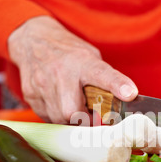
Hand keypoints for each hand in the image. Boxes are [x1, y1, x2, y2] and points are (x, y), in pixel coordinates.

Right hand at [8, 16, 137, 123]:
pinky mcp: (30, 94)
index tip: (130, 94)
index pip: (102, 74)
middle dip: (83, 120)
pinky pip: (46, 117)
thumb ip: (103, 79)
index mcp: (82, 62)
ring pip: (58, 118)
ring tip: (73, 107)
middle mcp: (61, 73)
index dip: (117, 85)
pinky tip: (58, 105)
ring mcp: (42, 84)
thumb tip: (122, 101)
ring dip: (70, 120)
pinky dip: (55, 116)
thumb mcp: (90, 58)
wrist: (33, 41)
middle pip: (71, 111)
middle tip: (89, 116)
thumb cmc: (68, 54)